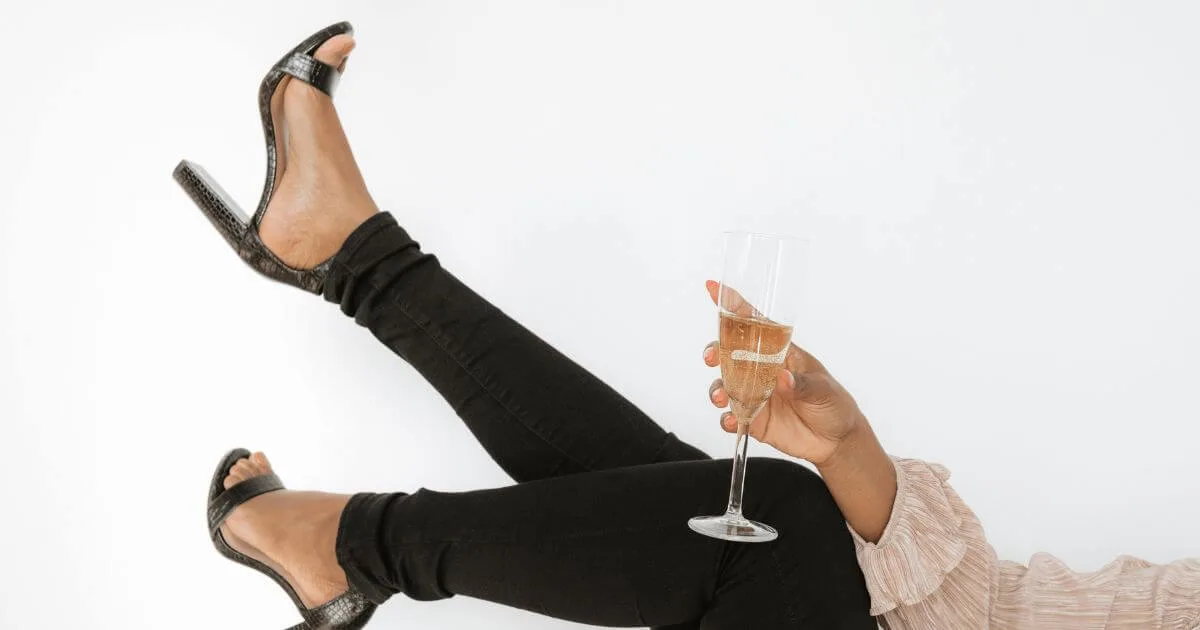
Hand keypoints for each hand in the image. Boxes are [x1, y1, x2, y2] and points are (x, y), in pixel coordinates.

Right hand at [703, 280, 864, 465]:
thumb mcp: (823, 389)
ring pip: (724, 385)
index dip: (734, 306)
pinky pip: (731, 417)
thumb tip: (782, 378)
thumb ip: (801, 384)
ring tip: (722, 396)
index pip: (754, 324)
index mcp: (779, 353)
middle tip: (713, 355)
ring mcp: (755, 396)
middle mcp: (762, 372)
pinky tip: (732, 420)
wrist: (837, 441)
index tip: (714, 289)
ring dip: (717, 388)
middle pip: (729, 354)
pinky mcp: (753, 419)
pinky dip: (726, 418)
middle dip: (715, 350)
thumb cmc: (834, 403)